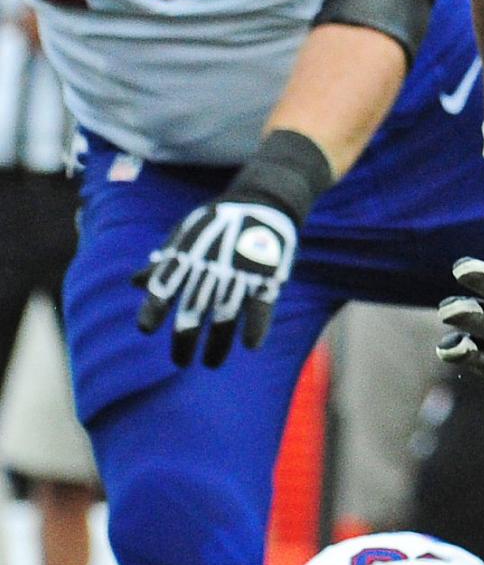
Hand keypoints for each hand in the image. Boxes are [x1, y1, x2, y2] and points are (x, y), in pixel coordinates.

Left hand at [137, 197, 298, 368]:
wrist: (264, 201)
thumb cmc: (217, 221)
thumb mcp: (184, 234)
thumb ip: (163, 261)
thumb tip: (134, 283)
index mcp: (188, 254)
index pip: (164, 285)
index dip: (153, 308)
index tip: (145, 329)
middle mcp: (211, 265)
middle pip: (194, 309)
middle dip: (185, 339)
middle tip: (180, 362)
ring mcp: (240, 271)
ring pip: (226, 314)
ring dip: (219, 343)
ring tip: (211, 363)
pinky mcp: (268, 275)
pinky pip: (262, 305)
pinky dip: (257, 326)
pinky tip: (250, 345)